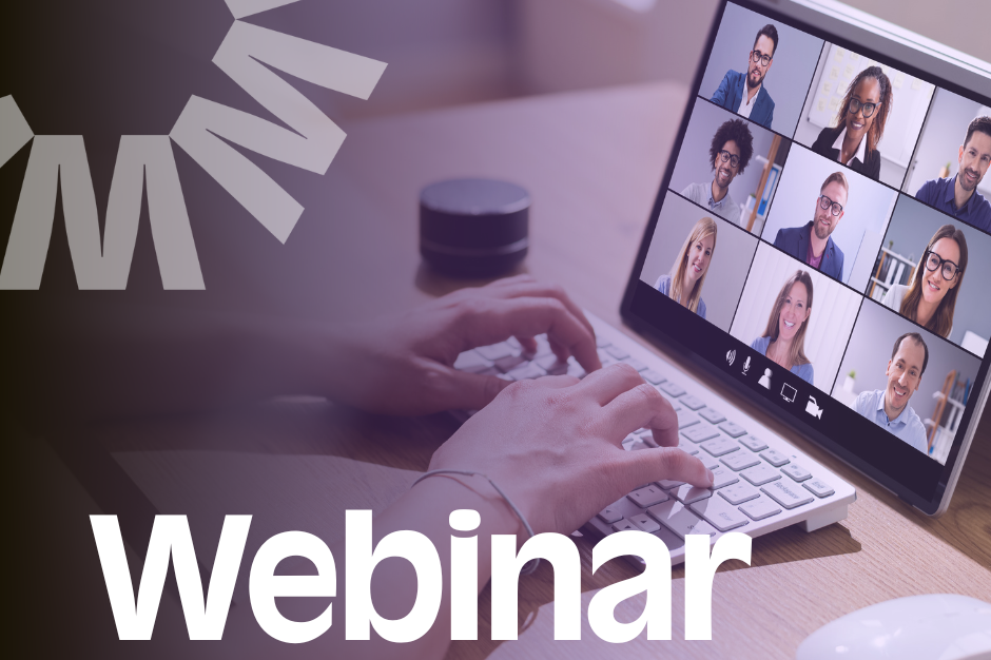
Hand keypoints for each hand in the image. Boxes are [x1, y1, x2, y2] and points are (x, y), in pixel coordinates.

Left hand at [326, 276, 601, 415]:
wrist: (334, 357)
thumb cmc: (374, 372)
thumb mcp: (432, 391)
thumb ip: (483, 392)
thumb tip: (530, 396)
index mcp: (474, 316)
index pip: (548, 310)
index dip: (580, 335)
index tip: (593, 367)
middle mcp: (474, 301)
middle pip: (548, 292)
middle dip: (578, 321)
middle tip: (589, 359)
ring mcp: (465, 304)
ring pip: (530, 293)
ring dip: (557, 318)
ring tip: (567, 355)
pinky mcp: (457, 314)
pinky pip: (509, 305)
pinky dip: (532, 322)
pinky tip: (529, 351)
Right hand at [427, 364, 714, 535]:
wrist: (469, 505)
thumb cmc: (460, 481)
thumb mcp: (467, 438)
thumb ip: (489, 431)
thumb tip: (486, 443)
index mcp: (530, 394)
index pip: (575, 383)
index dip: (591, 397)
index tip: (594, 414)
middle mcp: (567, 404)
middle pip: (620, 375)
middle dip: (637, 391)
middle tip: (641, 416)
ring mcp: (591, 433)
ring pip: (648, 398)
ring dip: (666, 416)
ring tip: (670, 435)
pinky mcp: (611, 469)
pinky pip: (665, 459)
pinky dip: (690, 465)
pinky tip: (701, 475)